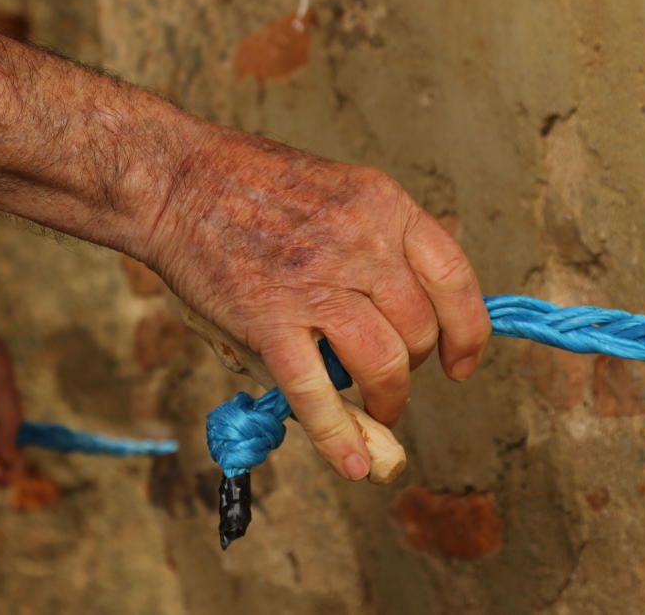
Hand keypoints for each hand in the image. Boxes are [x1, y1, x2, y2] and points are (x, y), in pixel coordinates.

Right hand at [149, 131, 490, 479]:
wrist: (177, 181)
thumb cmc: (247, 185)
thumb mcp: (334, 191)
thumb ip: (372, 243)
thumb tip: (397, 315)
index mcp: (381, 206)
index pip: (453, 277)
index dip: (467, 330)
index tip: (462, 361)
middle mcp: (360, 244)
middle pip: (419, 328)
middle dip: (414, 366)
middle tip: (390, 376)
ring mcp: (315, 285)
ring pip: (384, 364)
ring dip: (388, 400)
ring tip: (377, 411)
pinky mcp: (269, 321)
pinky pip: (316, 391)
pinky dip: (337, 436)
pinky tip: (350, 463)